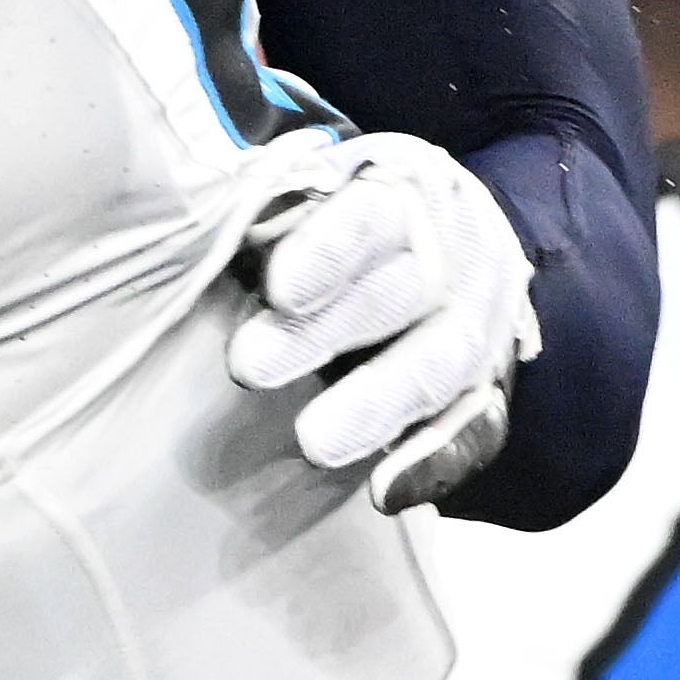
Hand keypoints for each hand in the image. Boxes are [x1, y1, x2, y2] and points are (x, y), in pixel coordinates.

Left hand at [228, 132, 539, 510]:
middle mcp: (454, 253)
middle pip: (403, 291)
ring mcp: (479, 324)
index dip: (328, 249)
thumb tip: (191, 222)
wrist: (451, 237)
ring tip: (313, 443)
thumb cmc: (345, 215)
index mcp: (404, 188)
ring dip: (376, 406)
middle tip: (248, 366)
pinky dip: (432, 461)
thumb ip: (264, 208)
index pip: (372, 214)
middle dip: (327, 332)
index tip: (279, 287)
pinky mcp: (488, 388)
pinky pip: (475, 428)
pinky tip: (387, 492)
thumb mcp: (312, 187)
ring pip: (441, 364)